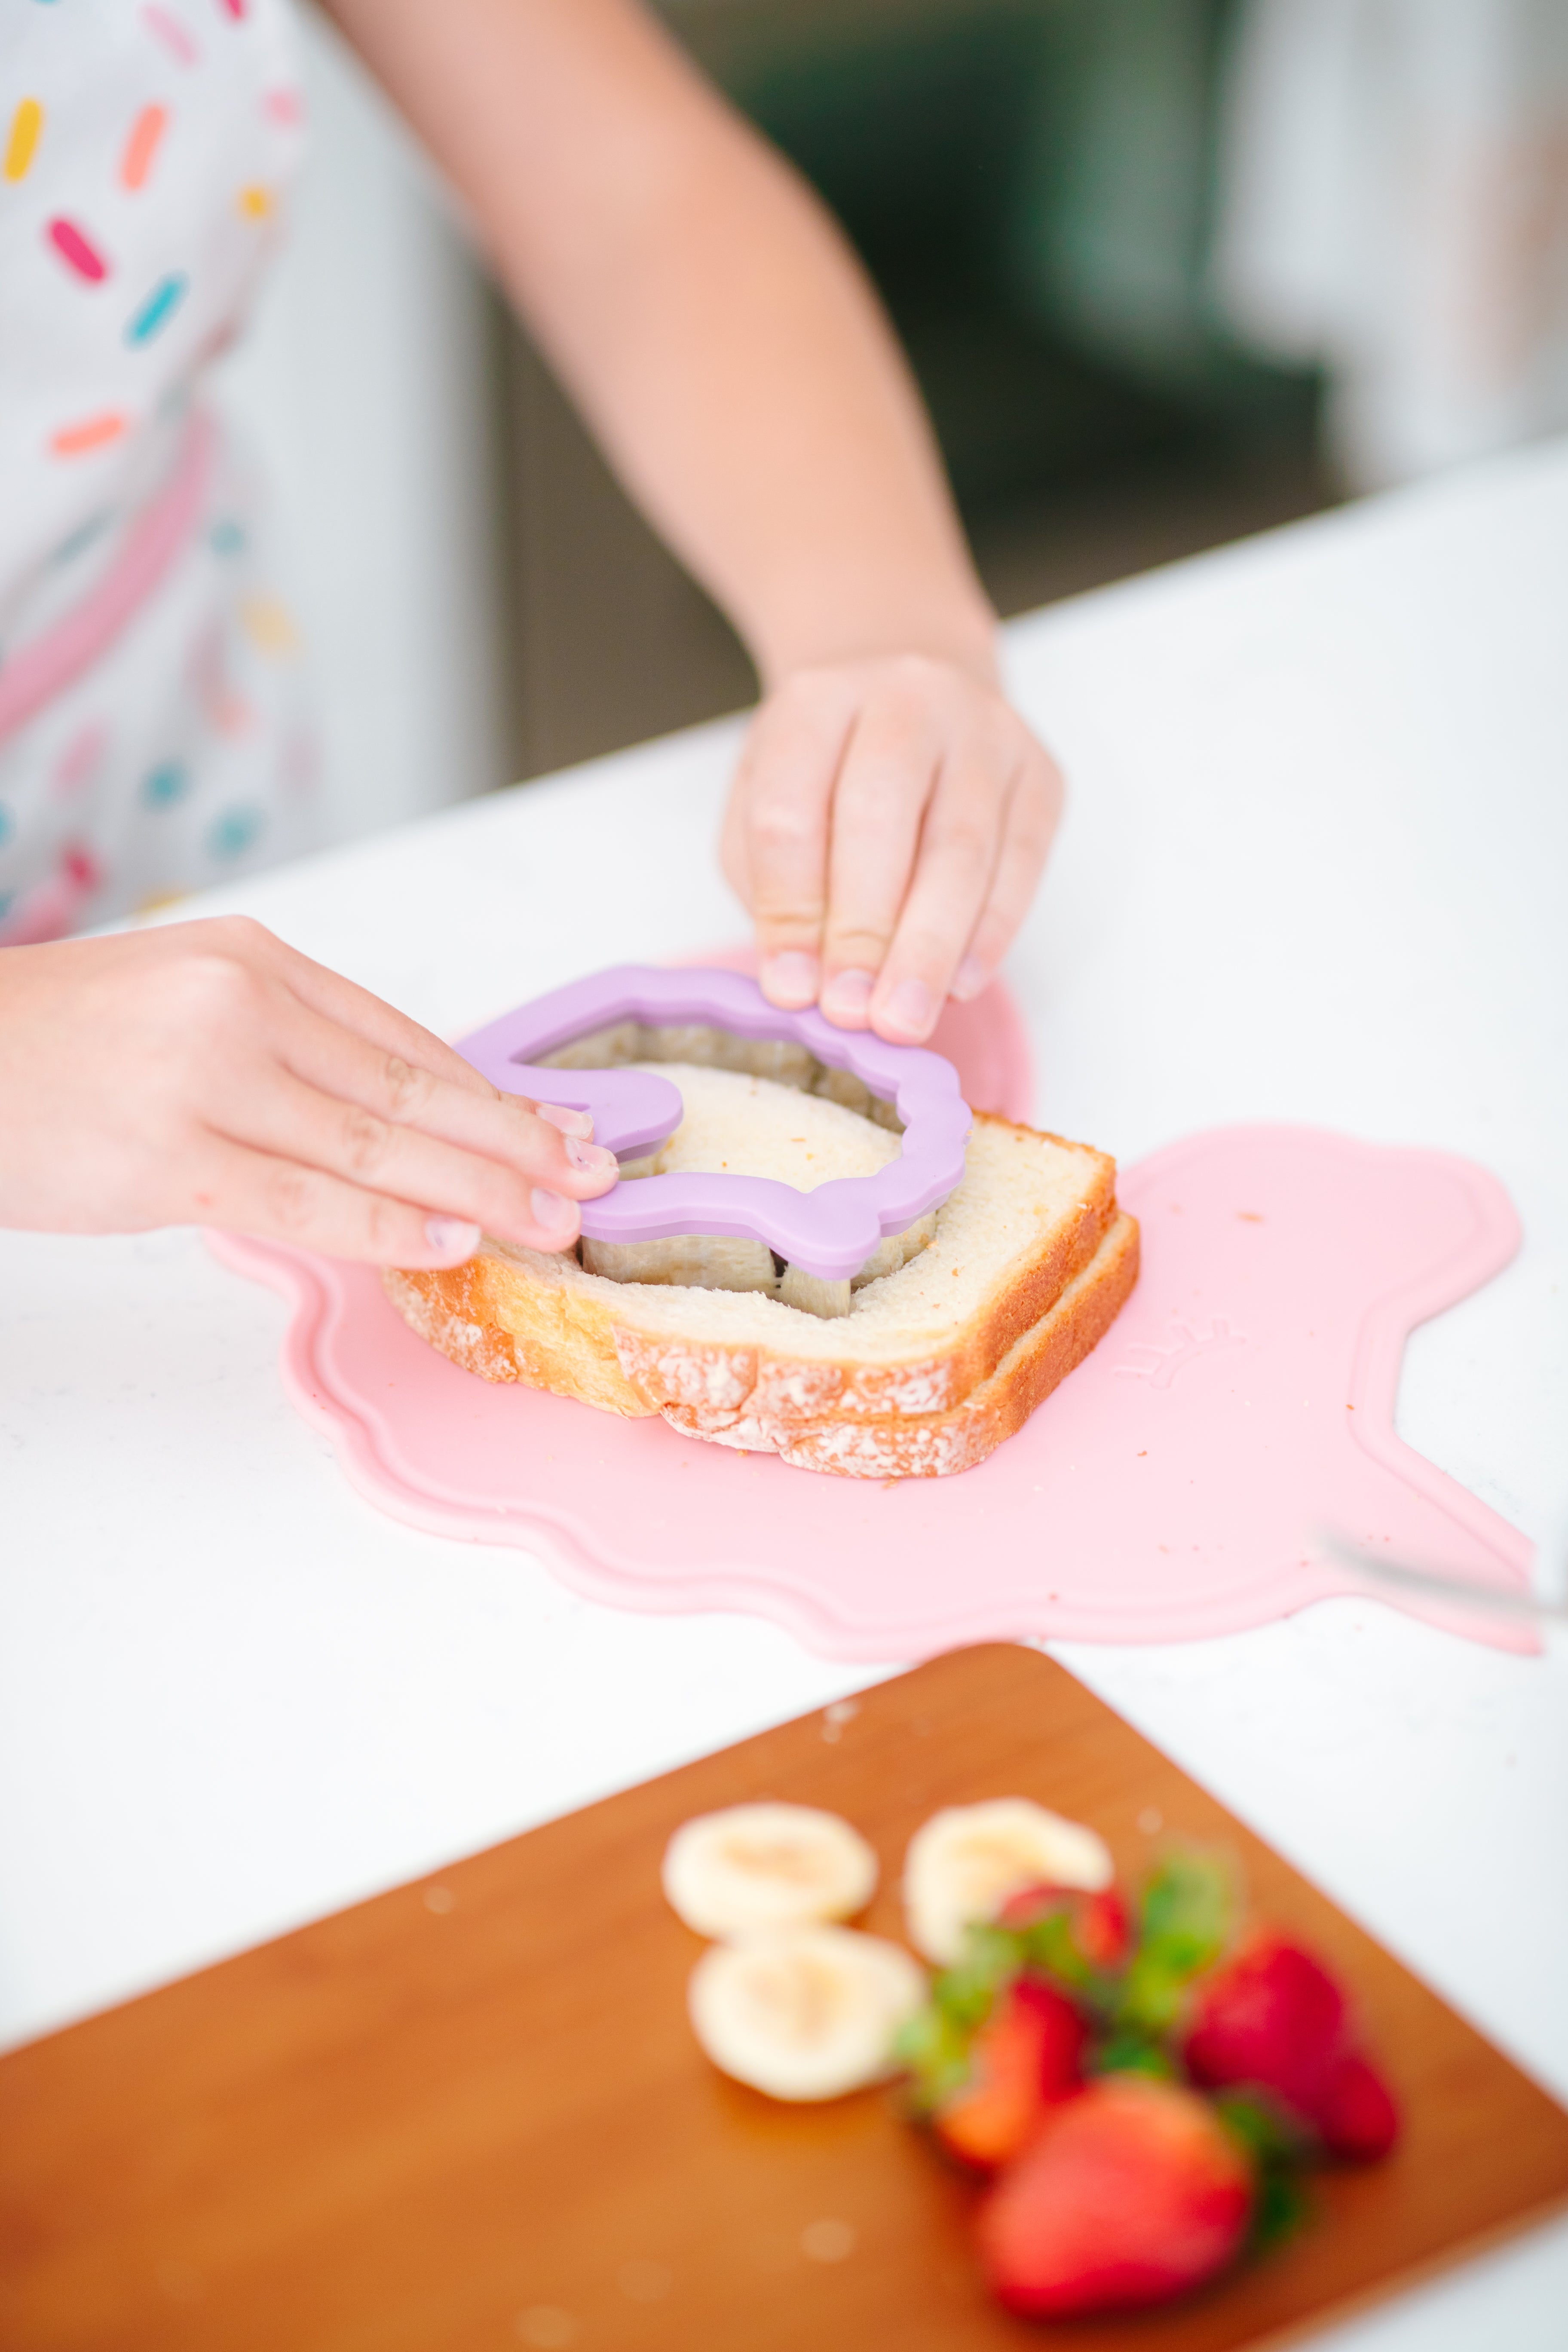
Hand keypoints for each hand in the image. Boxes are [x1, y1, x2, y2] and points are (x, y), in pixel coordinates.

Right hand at [0, 918, 619, 1266]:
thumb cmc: (58, 1047)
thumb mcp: (180, 1005)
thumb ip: (282, 1048)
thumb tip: (392, 1115)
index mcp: (253, 961)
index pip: (402, 1038)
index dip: (493, 1091)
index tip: (563, 1127)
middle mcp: (240, 1006)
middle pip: (410, 1086)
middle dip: (515, 1141)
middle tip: (595, 1178)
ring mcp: (205, 1078)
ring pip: (376, 1143)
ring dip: (479, 1189)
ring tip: (554, 1222)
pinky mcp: (169, 1157)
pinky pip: (305, 1198)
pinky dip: (388, 1224)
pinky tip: (451, 1244)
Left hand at [721, 653, 1062, 1041]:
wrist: (913, 697)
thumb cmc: (829, 769)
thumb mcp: (764, 803)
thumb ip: (773, 885)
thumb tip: (803, 983)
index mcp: (815, 702)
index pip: (791, 811)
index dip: (789, 909)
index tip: (791, 989)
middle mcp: (905, 698)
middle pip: (880, 819)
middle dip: (865, 930)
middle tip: (854, 1013)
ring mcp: (984, 730)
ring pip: (961, 847)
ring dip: (931, 947)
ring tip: (905, 1019)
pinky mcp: (1040, 772)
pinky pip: (1023, 861)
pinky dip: (992, 933)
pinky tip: (961, 984)